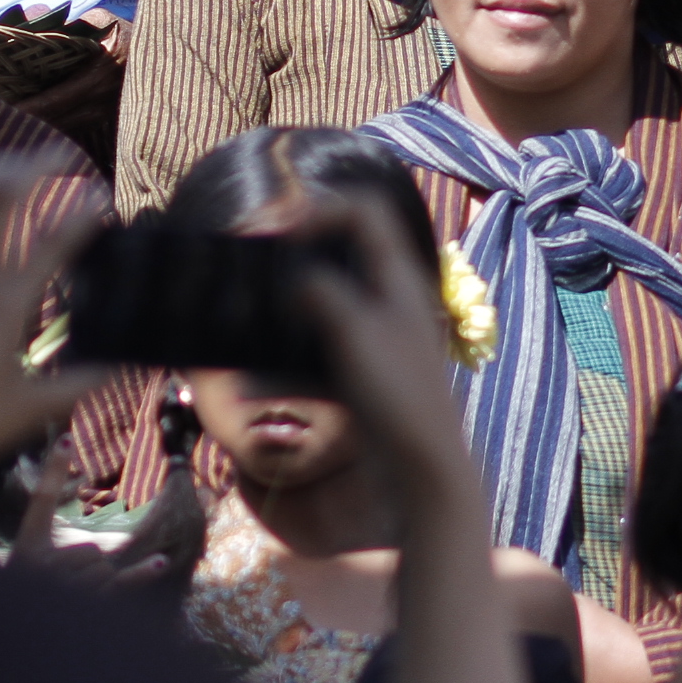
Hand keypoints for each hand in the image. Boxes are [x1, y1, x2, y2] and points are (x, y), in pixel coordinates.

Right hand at [289, 185, 474, 496]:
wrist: (423, 472)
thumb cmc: (396, 398)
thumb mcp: (353, 333)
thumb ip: (322, 291)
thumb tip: (298, 277)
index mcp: (400, 278)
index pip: (364, 212)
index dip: (321, 210)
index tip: (279, 232)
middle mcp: (394, 298)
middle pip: (348, 248)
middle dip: (303, 247)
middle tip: (260, 260)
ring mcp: (381, 333)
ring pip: (333, 292)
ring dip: (296, 293)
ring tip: (258, 305)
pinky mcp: (368, 368)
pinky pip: (328, 335)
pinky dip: (298, 336)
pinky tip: (266, 360)